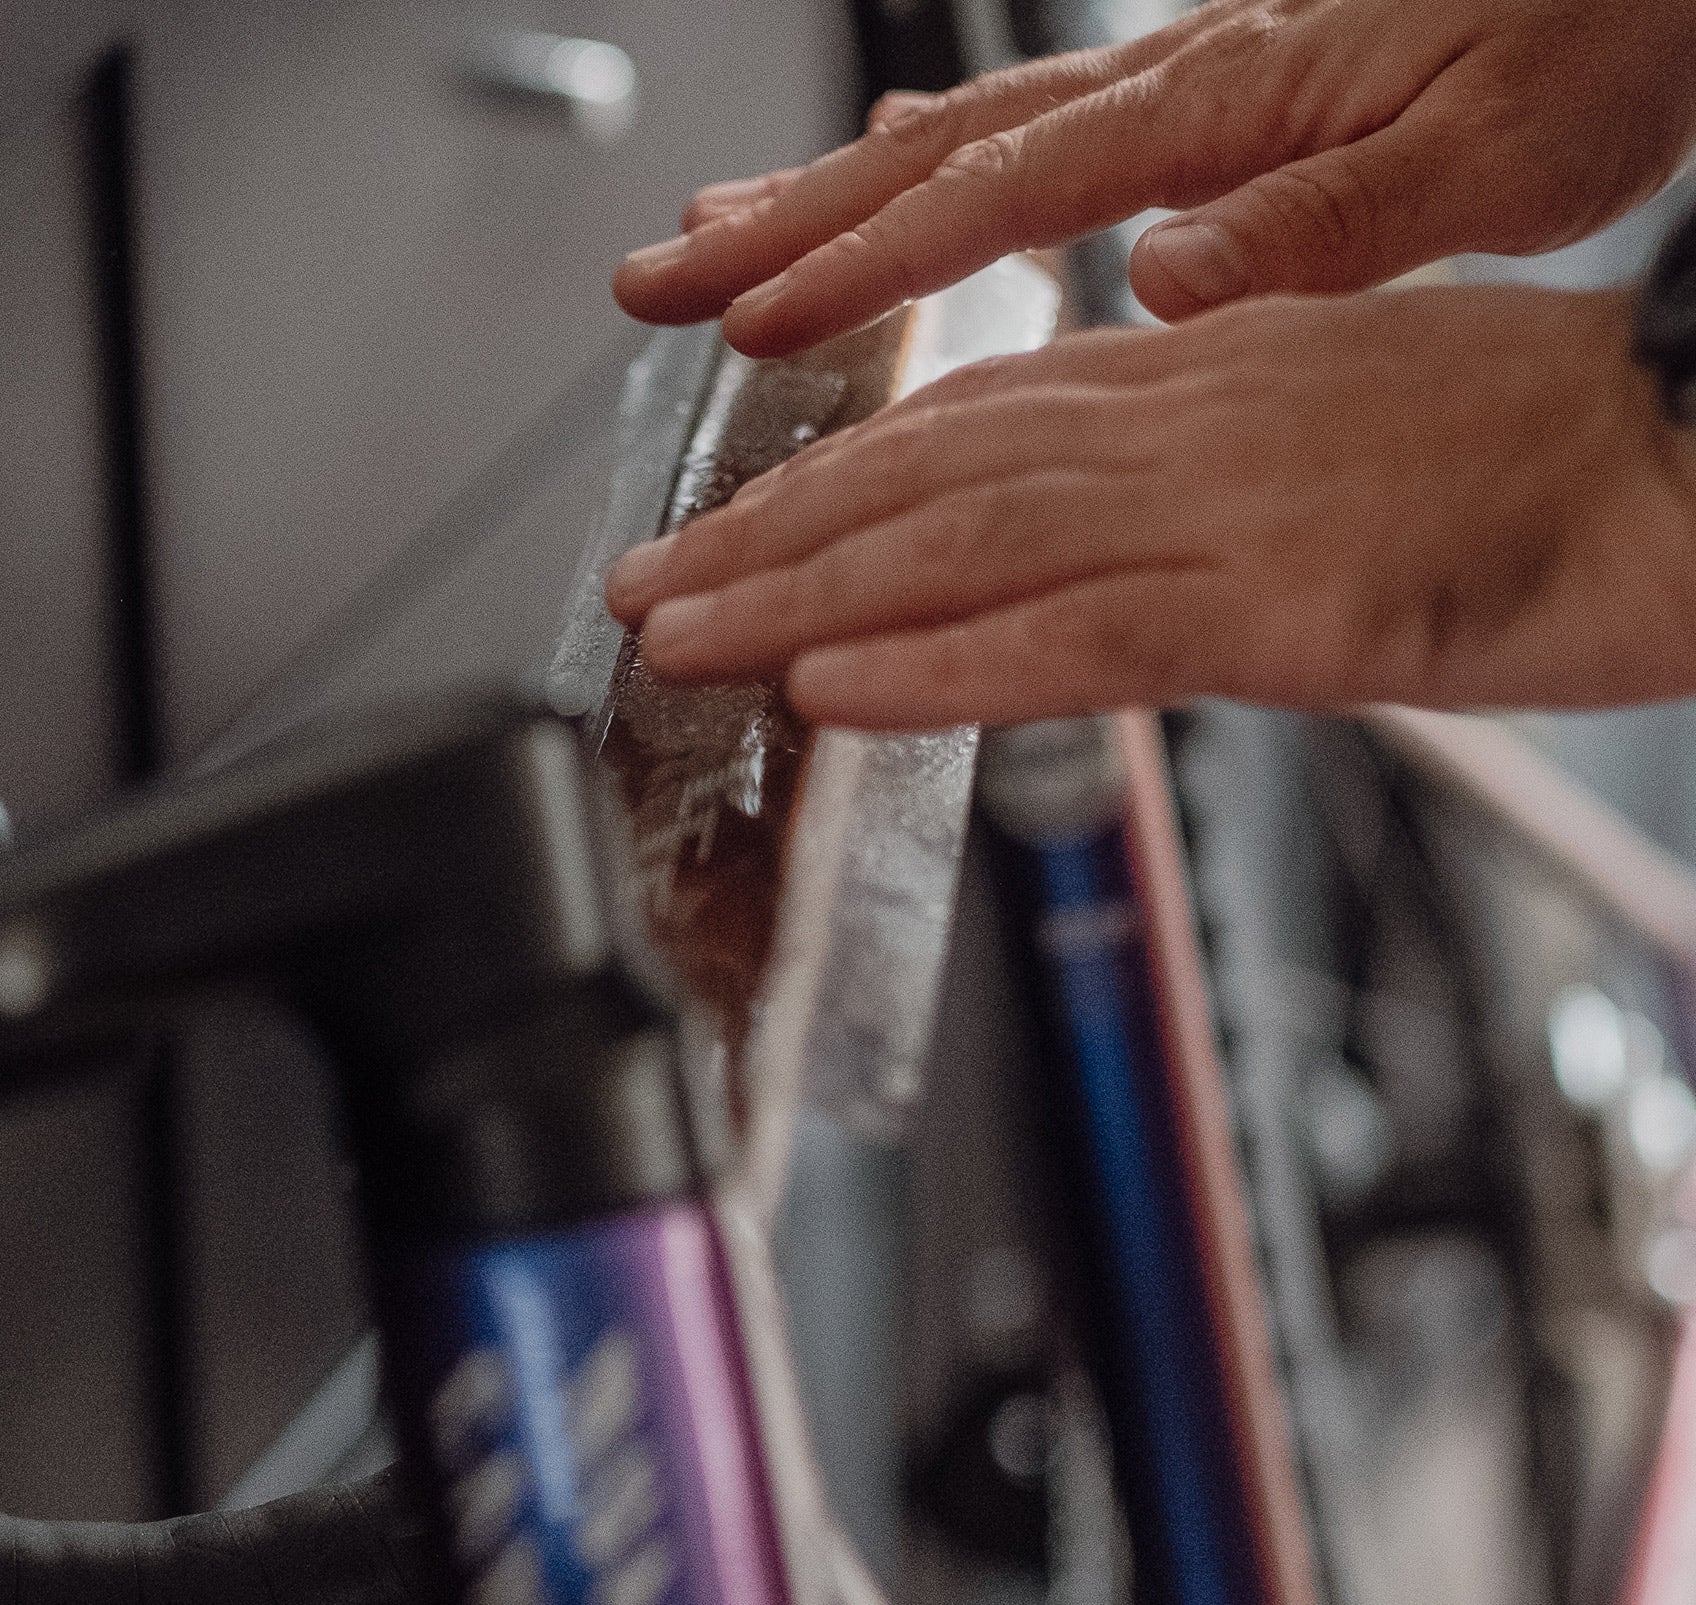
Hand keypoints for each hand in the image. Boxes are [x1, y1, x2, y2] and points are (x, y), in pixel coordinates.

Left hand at [603, 287, 1695, 728]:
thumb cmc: (1545, 449)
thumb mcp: (1339, 421)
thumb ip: (1201, 456)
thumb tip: (1103, 512)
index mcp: (1196, 375)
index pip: (965, 420)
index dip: (831, 475)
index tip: (733, 521)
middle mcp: (1180, 422)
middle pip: (923, 475)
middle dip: (765, 537)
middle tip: (644, 589)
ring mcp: (1219, 510)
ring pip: (956, 547)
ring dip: (796, 599)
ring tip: (678, 640)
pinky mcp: (1275, 605)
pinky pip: (1067, 637)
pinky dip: (933, 667)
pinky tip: (830, 692)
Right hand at [613, 0, 1695, 351]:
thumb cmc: (1603, 41)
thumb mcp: (1505, 154)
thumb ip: (1327, 220)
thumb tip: (1165, 272)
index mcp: (1220, 107)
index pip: (994, 199)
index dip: (860, 268)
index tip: (752, 329)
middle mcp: (1173, 85)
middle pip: (930, 159)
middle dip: (778, 230)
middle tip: (653, 283)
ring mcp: (1177, 86)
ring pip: (957, 141)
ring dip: (822, 199)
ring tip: (713, 246)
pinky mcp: (1204, 98)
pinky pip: (1022, 135)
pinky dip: (927, 169)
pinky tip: (890, 184)